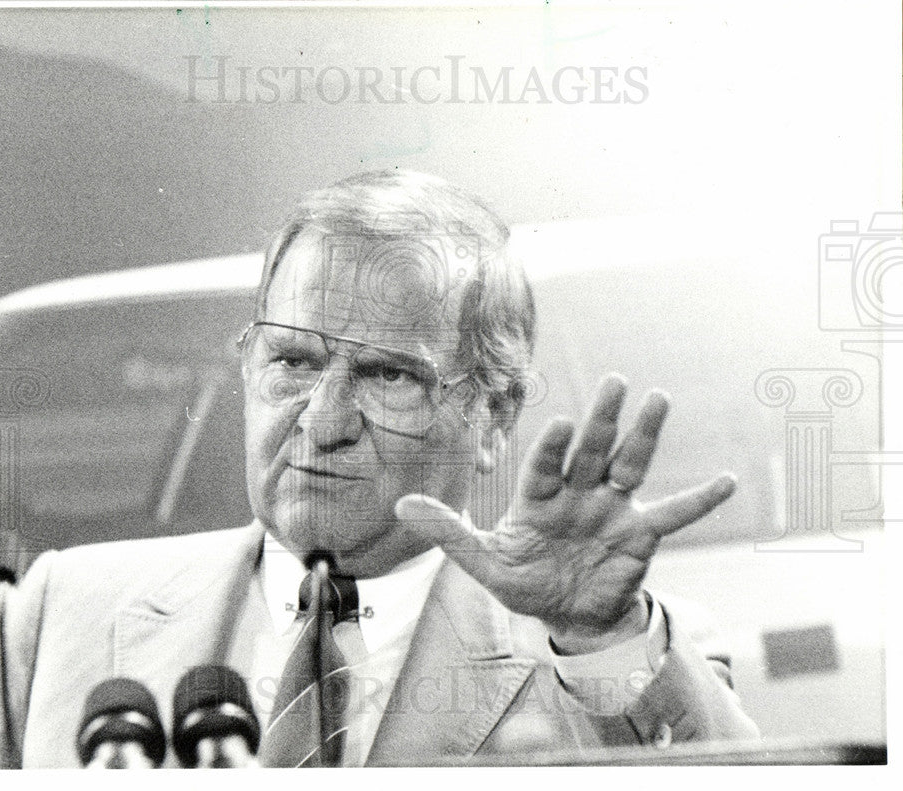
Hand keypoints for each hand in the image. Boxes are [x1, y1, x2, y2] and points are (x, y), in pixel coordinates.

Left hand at [395, 374, 736, 652]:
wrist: (568, 617)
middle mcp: (578, 492)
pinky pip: (674, 514)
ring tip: (659, 398)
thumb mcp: (484, 563)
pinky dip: (700, 500)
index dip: (552, 449)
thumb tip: (399, 506)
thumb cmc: (526, 582)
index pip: (545, 466)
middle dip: (604, 418)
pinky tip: (728, 481)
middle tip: (616, 380)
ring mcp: (612, 508)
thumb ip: (448, 532)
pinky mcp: (641, 534)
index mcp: (539, 496)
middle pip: (592, 450)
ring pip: (631, 465)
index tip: (560, 426)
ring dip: (645, 435)